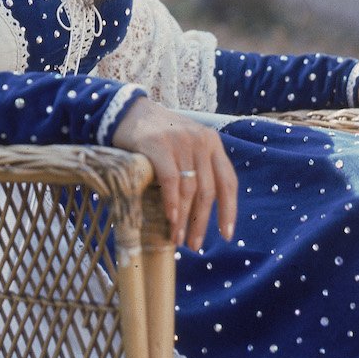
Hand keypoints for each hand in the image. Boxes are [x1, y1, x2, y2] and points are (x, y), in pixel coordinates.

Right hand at [112, 97, 237, 249]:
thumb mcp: (187, 146)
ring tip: (178, 238)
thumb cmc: (159, 136)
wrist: (129, 112)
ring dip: (185, 219)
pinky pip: (170, 180)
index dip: (229, 211)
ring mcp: (180, 141)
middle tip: (195, 245)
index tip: (226, 235)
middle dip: (202, 222)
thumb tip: (201, 213)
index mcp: (212, 142)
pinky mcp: (159, 145)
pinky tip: (171, 219)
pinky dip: (172, 202)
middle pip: (208, 190)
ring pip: (189, 189)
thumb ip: (198, 168)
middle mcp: (201, 140)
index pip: (228, 181)